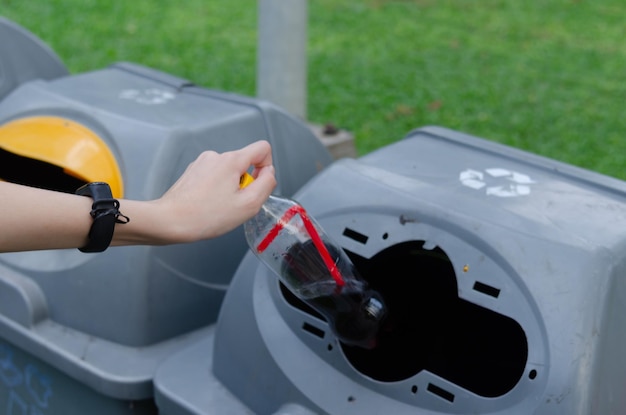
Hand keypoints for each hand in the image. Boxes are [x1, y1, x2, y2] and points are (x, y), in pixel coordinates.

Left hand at [114, 140, 275, 244]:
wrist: (170, 221)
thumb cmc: (206, 216)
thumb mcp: (249, 204)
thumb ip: (267, 184)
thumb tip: (269, 173)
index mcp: (231, 160)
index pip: (263, 148)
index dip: (267, 168)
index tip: (256, 187)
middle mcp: (216, 156)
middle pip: (245, 162)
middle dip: (246, 183)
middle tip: (235, 204)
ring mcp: (202, 163)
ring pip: (230, 171)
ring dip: (231, 187)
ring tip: (219, 206)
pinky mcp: (193, 173)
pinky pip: (215, 177)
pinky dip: (217, 190)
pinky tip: (208, 205)